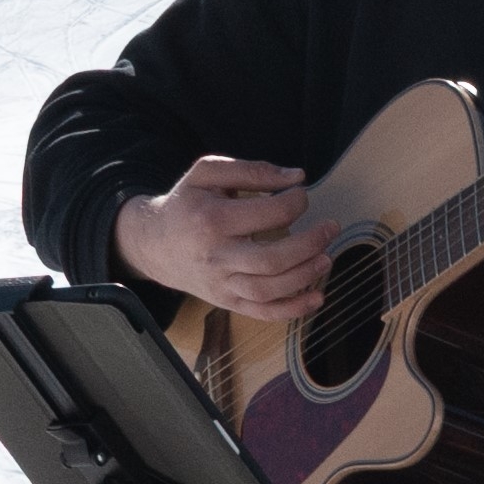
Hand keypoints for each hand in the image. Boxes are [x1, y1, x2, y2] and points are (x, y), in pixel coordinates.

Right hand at [119, 153, 326, 316]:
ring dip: (305, 276)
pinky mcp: (226, 301)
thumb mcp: (208, 174)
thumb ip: (251, 170)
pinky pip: (262, 313)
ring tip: (326, 258)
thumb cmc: (186, 204)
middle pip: (271, 259)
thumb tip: (295, 176)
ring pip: (269, 289)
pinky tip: (317, 298)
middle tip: (331, 228)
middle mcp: (216, 257)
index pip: (266, 214)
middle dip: (309, 244)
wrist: (153, 243)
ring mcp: (221, 284)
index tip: (302, 194)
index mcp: (212, 220)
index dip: (294, 203)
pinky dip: (293, 310)